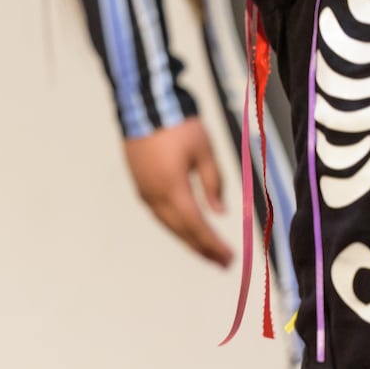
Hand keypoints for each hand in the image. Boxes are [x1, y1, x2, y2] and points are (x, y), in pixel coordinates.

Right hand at [123, 119, 231, 267]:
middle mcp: (155, 196)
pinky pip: (160, 214)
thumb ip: (213, 183)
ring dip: (189, 239)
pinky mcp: (140, 185)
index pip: (196, 225)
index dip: (212, 244)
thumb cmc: (179, 126)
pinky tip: (188, 229)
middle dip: (202, 248)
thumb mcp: (205, 151)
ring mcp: (145, 192)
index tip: (229, 258)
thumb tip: (220, 212)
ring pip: (169, 225)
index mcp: (173, 189)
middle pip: (181, 231)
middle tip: (222, 263)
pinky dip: (177, 226)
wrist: (144, 106)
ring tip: (208, 252)